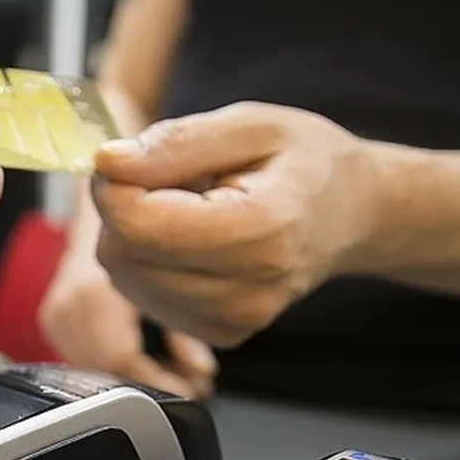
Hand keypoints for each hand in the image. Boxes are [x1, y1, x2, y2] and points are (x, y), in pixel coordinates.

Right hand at [39, 247, 217, 397]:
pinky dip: (109, 365)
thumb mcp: (174, 283)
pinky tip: (137, 359)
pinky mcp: (51, 320)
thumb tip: (200, 372)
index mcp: (95, 293)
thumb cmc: (142, 240)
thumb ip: (186, 334)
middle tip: (182, 385)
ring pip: (91, 370)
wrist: (108, 214)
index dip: (157, 382)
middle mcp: (69, 304)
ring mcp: (56, 313)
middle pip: (104, 370)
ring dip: (127, 379)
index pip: (120, 359)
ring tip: (164, 373)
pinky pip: (79, 359)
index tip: (187, 391)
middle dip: (147, 385)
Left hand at [91, 102, 380, 346]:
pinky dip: (150, 263)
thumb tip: (108, 163)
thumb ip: (175, 143)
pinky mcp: (221, 334)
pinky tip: (189, 241)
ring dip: (135, 237)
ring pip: (125, 280)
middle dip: (123, 210)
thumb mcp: (249, 125)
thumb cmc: (305, 164)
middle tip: (165, 180)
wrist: (351, 215)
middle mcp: (249, 290)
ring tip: (186, 209)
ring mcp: (234, 321)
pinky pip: (145, 298)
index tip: (133, 159)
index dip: (115, 185)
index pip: (136, 224)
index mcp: (261, 230)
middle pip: (124, 255)